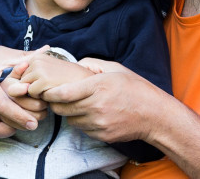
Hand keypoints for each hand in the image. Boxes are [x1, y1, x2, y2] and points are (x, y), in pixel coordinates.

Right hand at [0, 0, 48, 141]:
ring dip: (1, 133)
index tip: (33, 123)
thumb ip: (24, 57)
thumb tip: (47, 49)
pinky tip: (0, 125)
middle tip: (27, 124)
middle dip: (12, 129)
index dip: (19, 117)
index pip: (3, 107)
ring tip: (15, 125)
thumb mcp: (0, 53)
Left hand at [20, 53, 93, 98]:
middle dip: (33, 89)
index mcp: (36, 57)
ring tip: (52, 88)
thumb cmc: (65, 81)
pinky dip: (42, 96)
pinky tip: (54, 90)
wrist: (85, 80)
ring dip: (37, 94)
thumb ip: (26, 82)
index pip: (20, 77)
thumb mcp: (46, 77)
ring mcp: (39, 69)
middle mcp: (36, 60)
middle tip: (50, 86)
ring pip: (25, 90)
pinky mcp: (43, 79)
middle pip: (21, 83)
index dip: (32, 85)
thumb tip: (10, 90)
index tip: (46, 82)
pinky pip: (33, 94)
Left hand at [41, 59, 167, 143]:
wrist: (153, 114)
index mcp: (99, 87)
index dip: (50, 93)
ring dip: (70, 113)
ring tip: (77, 104)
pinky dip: (82, 122)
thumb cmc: (136, 88)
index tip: (46, 90)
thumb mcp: (116, 68)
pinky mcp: (102, 135)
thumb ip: (93, 64)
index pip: (64, 93)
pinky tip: (91, 114)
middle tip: (56, 97)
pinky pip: (83, 129)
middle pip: (63, 109)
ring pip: (71, 120)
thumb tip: (76, 63)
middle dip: (56, 103)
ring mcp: (99, 123)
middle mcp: (97, 106)